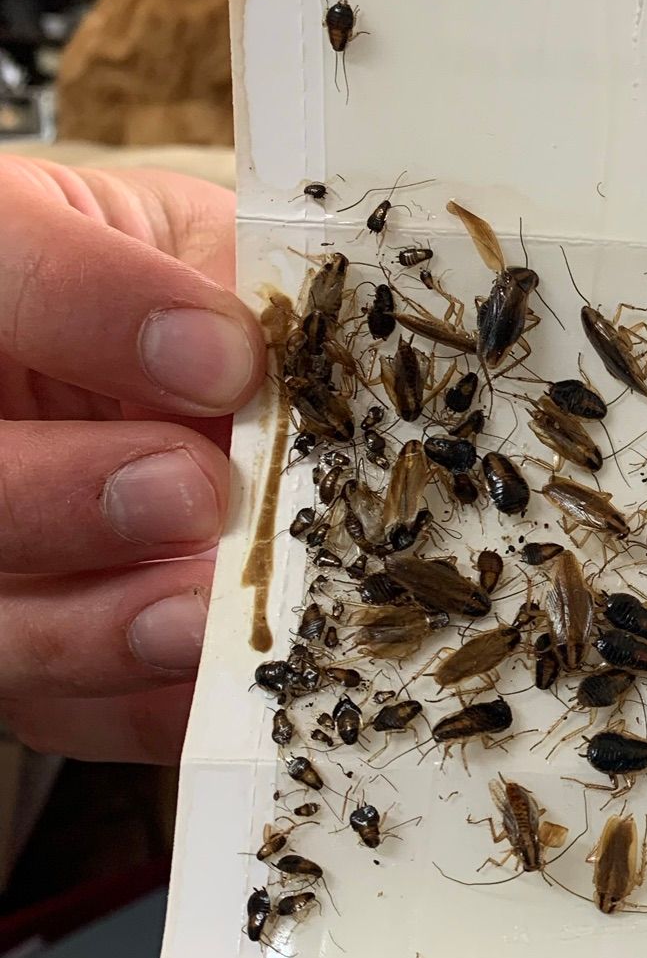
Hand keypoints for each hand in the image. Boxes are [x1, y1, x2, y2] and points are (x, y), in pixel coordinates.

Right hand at [0, 158, 263, 764]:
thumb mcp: (212, 250)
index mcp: (2, 258)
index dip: (98, 309)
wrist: (184, 371)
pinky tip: (228, 690)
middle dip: (71, 496)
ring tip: (202, 620)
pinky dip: (149, 707)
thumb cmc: (196, 292)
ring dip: (96, 629)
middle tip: (196, 492)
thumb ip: (234, 283)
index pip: (8, 264)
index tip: (226, 355)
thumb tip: (306, 346)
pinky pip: (69, 707)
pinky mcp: (30, 647)